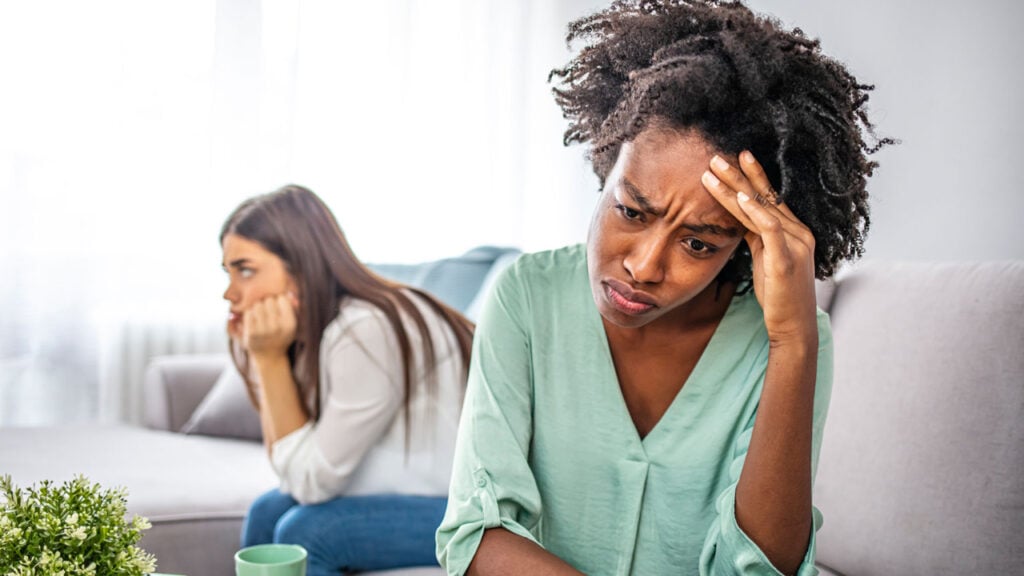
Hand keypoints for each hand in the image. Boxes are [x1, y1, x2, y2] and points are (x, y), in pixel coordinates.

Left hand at [228, 292, 299, 358]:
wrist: (269, 357)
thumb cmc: (281, 336)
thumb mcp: (291, 324)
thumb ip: (293, 307)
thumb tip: (289, 293)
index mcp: (290, 324)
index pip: (282, 298)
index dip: (279, 300)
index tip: (278, 307)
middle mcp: (278, 327)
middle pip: (268, 300)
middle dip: (267, 303)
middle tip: (268, 312)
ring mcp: (263, 331)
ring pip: (257, 304)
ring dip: (257, 308)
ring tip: (261, 316)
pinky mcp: (251, 333)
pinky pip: (248, 312)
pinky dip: (249, 314)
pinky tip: (253, 321)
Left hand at [701, 151, 817, 343]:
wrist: (794, 326)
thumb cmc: (778, 295)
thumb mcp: (765, 258)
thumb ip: (757, 236)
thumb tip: (741, 217)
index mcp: (794, 230)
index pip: (770, 197)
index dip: (753, 176)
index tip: (735, 157)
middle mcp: (799, 232)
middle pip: (765, 196)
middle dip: (740, 174)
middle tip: (716, 155)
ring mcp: (795, 244)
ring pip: (763, 207)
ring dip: (736, 187)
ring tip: (714, 171)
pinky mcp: (787, 258)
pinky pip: (770, 228)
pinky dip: (755, 211)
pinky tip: (741, 198)